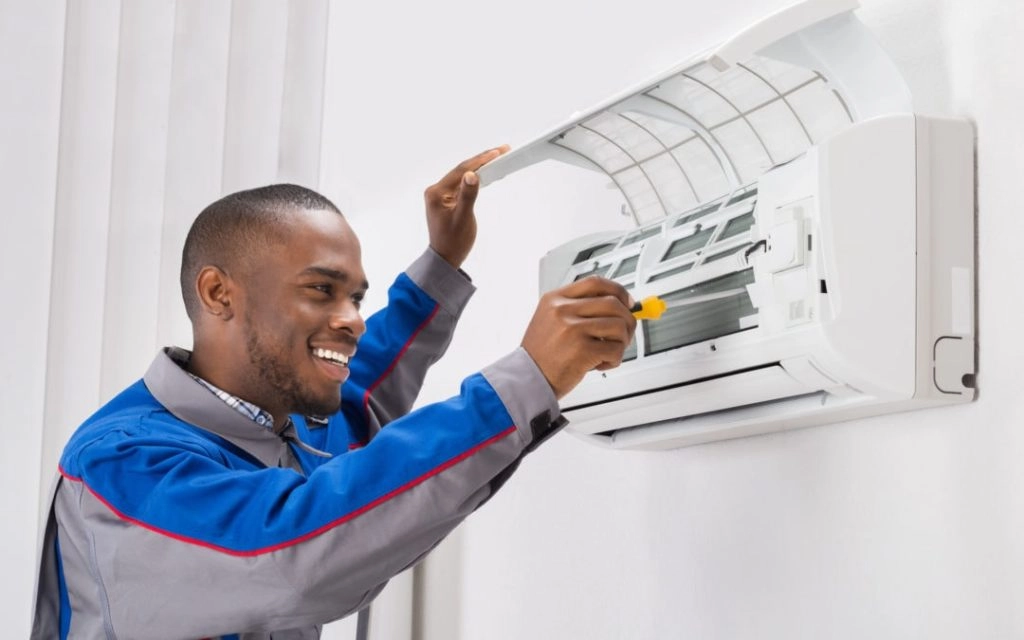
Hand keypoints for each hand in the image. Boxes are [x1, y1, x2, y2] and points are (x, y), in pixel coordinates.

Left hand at [424, 145, 509, 267]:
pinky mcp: (447, 199)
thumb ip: (468, 196)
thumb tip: (472, 175)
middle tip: (502, 151)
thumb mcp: (463, 219)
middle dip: (482, 160)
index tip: (497, 152)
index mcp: (437, 193)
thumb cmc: (453, 242)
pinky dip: (475, 178)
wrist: (446, 258)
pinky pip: (462, 184)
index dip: (480, 160)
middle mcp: (436, 191)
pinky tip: (485, 173)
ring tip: (497, 158)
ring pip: (462, 175)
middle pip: (462, 170)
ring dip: (479, 167)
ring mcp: (441, 195)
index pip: (461, 170)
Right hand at [520, 277, 636, 398]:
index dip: (618, 290)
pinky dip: (614, 359)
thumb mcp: (552, 320)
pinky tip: (599, 364)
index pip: (595, 283)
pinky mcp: (582, 349)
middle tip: (624, 334)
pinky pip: (615, 349)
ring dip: (621, 342)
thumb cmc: (542, 354)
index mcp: (555, 299)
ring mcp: (572, 329)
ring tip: (607, 352)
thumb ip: (579, 309)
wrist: (528, 379)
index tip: (627, 303)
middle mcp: (562, 310)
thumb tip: (619, 305)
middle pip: (613, 303)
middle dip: (627, 320)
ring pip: (619, 325)